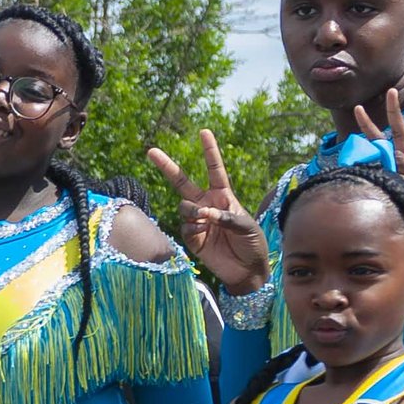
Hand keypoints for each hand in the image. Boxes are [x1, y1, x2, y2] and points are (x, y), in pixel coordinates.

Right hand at [146, 129, 270, 293]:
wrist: (247, 271)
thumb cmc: (252, 244)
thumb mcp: (247, 227)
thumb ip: (227, 217)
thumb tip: (205, 214)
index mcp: (223, 196)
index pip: (214, 169)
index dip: (209, 151)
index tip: (203, 132)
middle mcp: (207, 205)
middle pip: (182, 182)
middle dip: (166, 167)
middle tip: (151, 152)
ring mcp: (197, 221)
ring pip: (183, 206)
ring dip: (191, 210)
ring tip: (203, 220)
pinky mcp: (191, 238)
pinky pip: (184, 227)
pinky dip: (192, 228)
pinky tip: (202, 233)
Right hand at [353, 89, 403, 207]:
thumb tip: (386, 162)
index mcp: (403, 160)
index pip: (398, 132)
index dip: (394, 113)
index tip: (391, 92)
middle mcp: (389, 163)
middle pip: (377, 139)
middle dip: (367, 124)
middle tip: (357, 109)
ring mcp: (376, 172)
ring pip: (365, 157)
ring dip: (357, 156)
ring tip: (352, 159)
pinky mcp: (366, 182)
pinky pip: (358, 174)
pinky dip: (353, 175)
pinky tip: (351, 182)